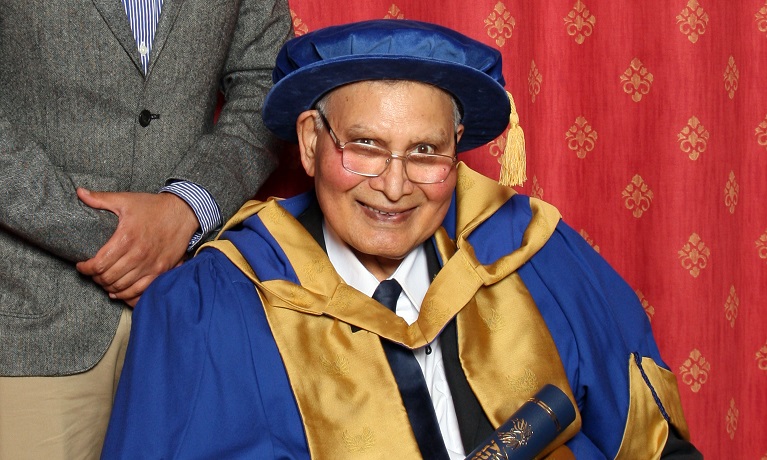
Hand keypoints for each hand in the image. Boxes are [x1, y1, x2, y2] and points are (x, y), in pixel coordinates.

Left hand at [76, 188, 199, 305]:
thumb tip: (80, 193)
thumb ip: (100, 199)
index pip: (99, 264)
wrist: (183, 212)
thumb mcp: (126, 200)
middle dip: (96, 278)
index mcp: (126, 238)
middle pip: (109, 278)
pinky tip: (120, 291)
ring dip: (109, 287)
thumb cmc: (153, 207)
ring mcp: (151, 265)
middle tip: (93, 273)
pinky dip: (127, 295)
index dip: (86, 268)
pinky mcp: (161, 270)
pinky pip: (141, 291)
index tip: (82, 266)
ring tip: (104, 280)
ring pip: (123, 288)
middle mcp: (138, 255)